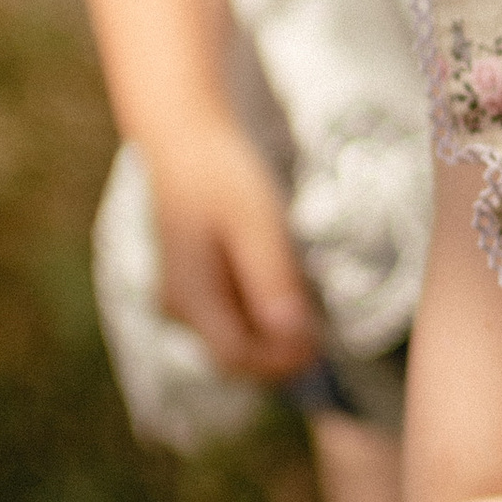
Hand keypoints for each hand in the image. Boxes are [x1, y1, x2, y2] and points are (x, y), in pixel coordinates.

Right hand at [144, 116, 316, 381]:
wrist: (187, 141)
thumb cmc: (222, 175)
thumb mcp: (255, 222)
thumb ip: (271, 277)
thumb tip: (292, 333)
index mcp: (189, 295)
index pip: (233, 354)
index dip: (278, 360)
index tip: (320, 349)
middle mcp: (178, 306)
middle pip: (232, 353)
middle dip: (277, 353)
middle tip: (323, 337)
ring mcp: (183, 299)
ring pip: (232, 337)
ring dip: (271, 337)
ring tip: (309, 312)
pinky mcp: (195, 286)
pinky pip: (230, 316)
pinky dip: (260, 315)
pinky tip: (285, 289)